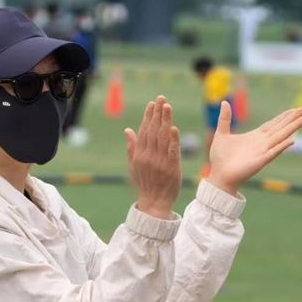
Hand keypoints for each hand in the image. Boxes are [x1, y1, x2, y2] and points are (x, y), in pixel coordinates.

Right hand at [124, 96, 180, 218]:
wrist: (154, 203)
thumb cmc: (144, 184)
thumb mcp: (134, 166)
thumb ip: (132, 147)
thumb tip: (127, 130)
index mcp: (139, 155)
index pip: (144, 132)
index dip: (148, 117)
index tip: (152, 103)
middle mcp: (149, 157)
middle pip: (154, 131)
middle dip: (157, 114)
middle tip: (161, 98)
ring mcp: (160, 163)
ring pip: (163, 138)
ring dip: (165, 121)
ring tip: (168, 106)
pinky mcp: (171, 168)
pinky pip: (172, 152)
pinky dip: (174, 140)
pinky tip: (174, 128)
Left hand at [209, 102, 301, 194]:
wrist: (218, 176)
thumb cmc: (220, 159)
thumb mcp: (221, 134)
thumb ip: (225, 119)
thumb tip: (224, 102)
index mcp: (255, 137)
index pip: (273, 124)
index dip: (284, 117)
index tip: (294, 109)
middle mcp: (261, 143)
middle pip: (281, 128)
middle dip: (293, 119)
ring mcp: (262, 152)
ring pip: (281, 137)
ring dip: (293, 128)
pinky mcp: (259, 162)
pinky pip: (273, 153)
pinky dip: (281, 147)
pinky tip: (291, 140)